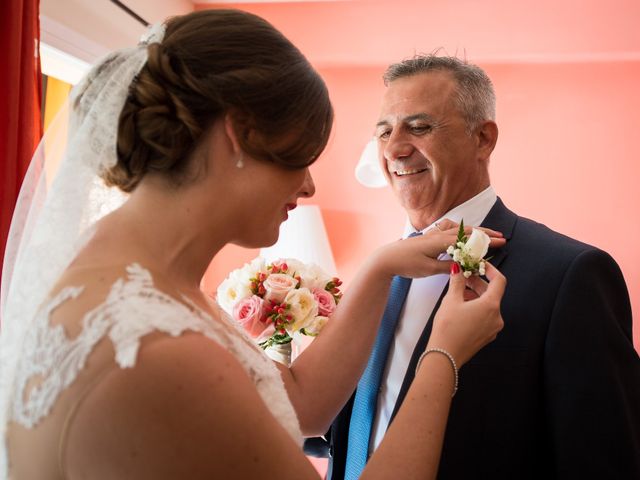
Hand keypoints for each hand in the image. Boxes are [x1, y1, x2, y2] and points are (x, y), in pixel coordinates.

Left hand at [370, 219, 505, 279]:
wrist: (386, 258)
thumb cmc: (407, 264)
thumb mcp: (429, 269)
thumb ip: (448, 267)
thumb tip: (464, 265)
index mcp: (441, 241)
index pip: (469, 239)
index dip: (486, 240)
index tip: (501, 242)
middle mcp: (439, 234)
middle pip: (467, 231)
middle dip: (485, 234)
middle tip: (500, 237)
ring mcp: (433, 234)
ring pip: (459, 229)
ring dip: (473, 231)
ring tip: (485, 236)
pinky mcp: (428, 237)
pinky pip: (449, 231)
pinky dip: (460, 232)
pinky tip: (462, 236)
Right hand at [427, 261, 505, 366]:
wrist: (445, 355)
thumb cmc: (448, 328)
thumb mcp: (451, 300)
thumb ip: (457, 281)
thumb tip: (458, 268)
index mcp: (491, 306)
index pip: (499, 281)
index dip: (490, 270)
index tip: (480, 265)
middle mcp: (497, 317)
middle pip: (492, 293)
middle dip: (478, 283)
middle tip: (463, 277)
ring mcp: (493, 328)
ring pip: (488, 305)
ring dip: (476, 296)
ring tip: (458, 292)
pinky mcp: (486, 336)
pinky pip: (485, 317)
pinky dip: (476, 308)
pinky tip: (461, 308)